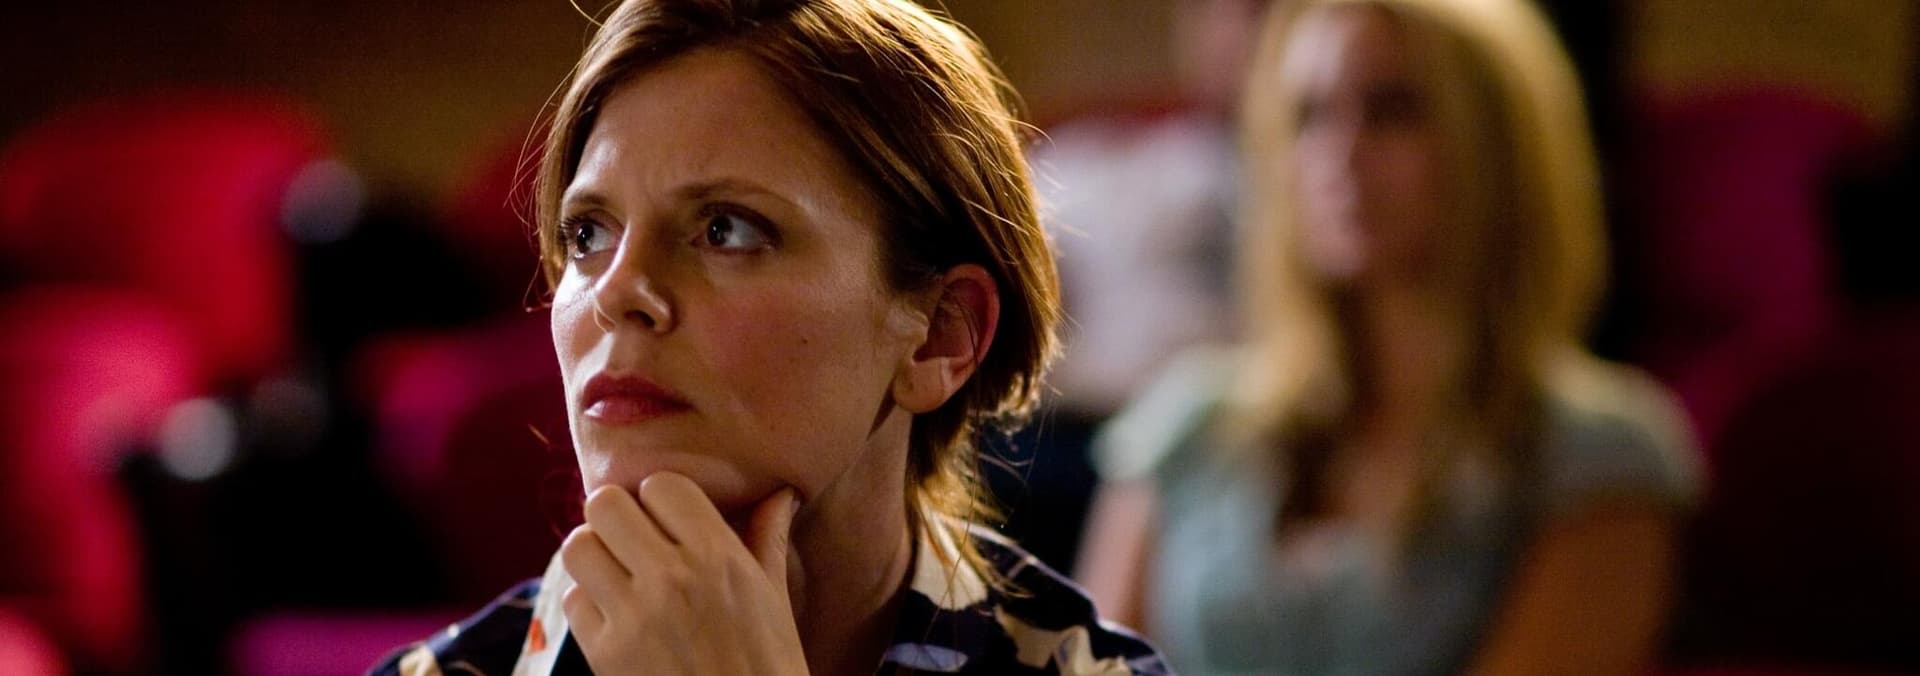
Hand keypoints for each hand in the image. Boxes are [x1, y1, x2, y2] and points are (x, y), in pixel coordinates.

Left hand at [560, 472, 806, 674]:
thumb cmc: (768, 666)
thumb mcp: (774, 598)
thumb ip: (767, 537)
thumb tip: (782, 492)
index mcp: (718, 556)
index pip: (660, 485)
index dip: (661, 498)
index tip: (669, 518)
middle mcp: (670, 579)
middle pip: (604, 504)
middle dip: (617, 517)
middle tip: (634, 538)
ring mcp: (631, 617)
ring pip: (577, 546)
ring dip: (595, 554)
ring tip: (617, 571)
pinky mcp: (603, 653)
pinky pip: (573, 600)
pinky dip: (589, 602)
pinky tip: (616, 614)